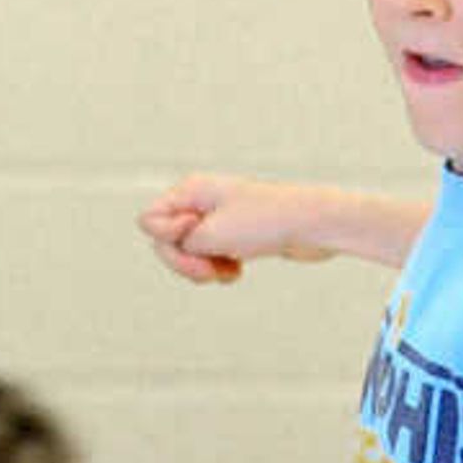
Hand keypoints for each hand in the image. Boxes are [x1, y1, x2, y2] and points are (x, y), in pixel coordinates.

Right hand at [138, 176, 336, 285]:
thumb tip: (165, 244)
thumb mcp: (211, 235)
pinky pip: (209, 261)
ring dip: (202, 270)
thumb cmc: (265, 223)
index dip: (168, 237)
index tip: (198, 234)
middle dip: (184, 262)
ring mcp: (216, 220)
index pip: (149, 220)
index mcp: (191, 190)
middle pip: (166, 242)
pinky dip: (219, 271)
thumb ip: (177, 243)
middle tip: (209, 270)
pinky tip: (237, 272)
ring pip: (187, 255)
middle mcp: (200, 202)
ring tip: (227, 271)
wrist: (313, 226)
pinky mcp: (232, 237)